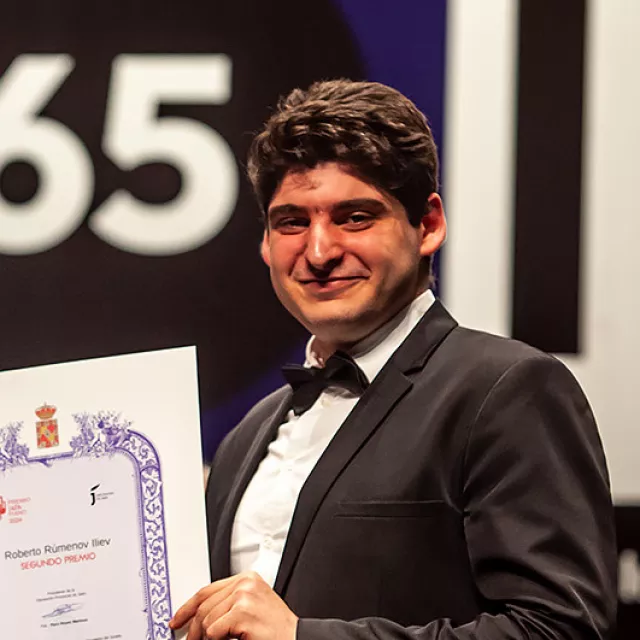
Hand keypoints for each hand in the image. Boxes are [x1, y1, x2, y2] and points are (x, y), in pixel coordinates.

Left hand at [170, 571, 298, 639]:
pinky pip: (214, 631)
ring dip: (209, 638)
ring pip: (207, 620)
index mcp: (247, 578)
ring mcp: (244, 595)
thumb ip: (228, 603)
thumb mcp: (250, 607)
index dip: (188, 606)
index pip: (207, 590)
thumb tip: (198, 615)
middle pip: (204, 605)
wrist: (295, 638)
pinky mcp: (242, 611)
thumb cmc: (274, 630)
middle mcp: (245, 582)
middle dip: (194, 628)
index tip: (178, 619)